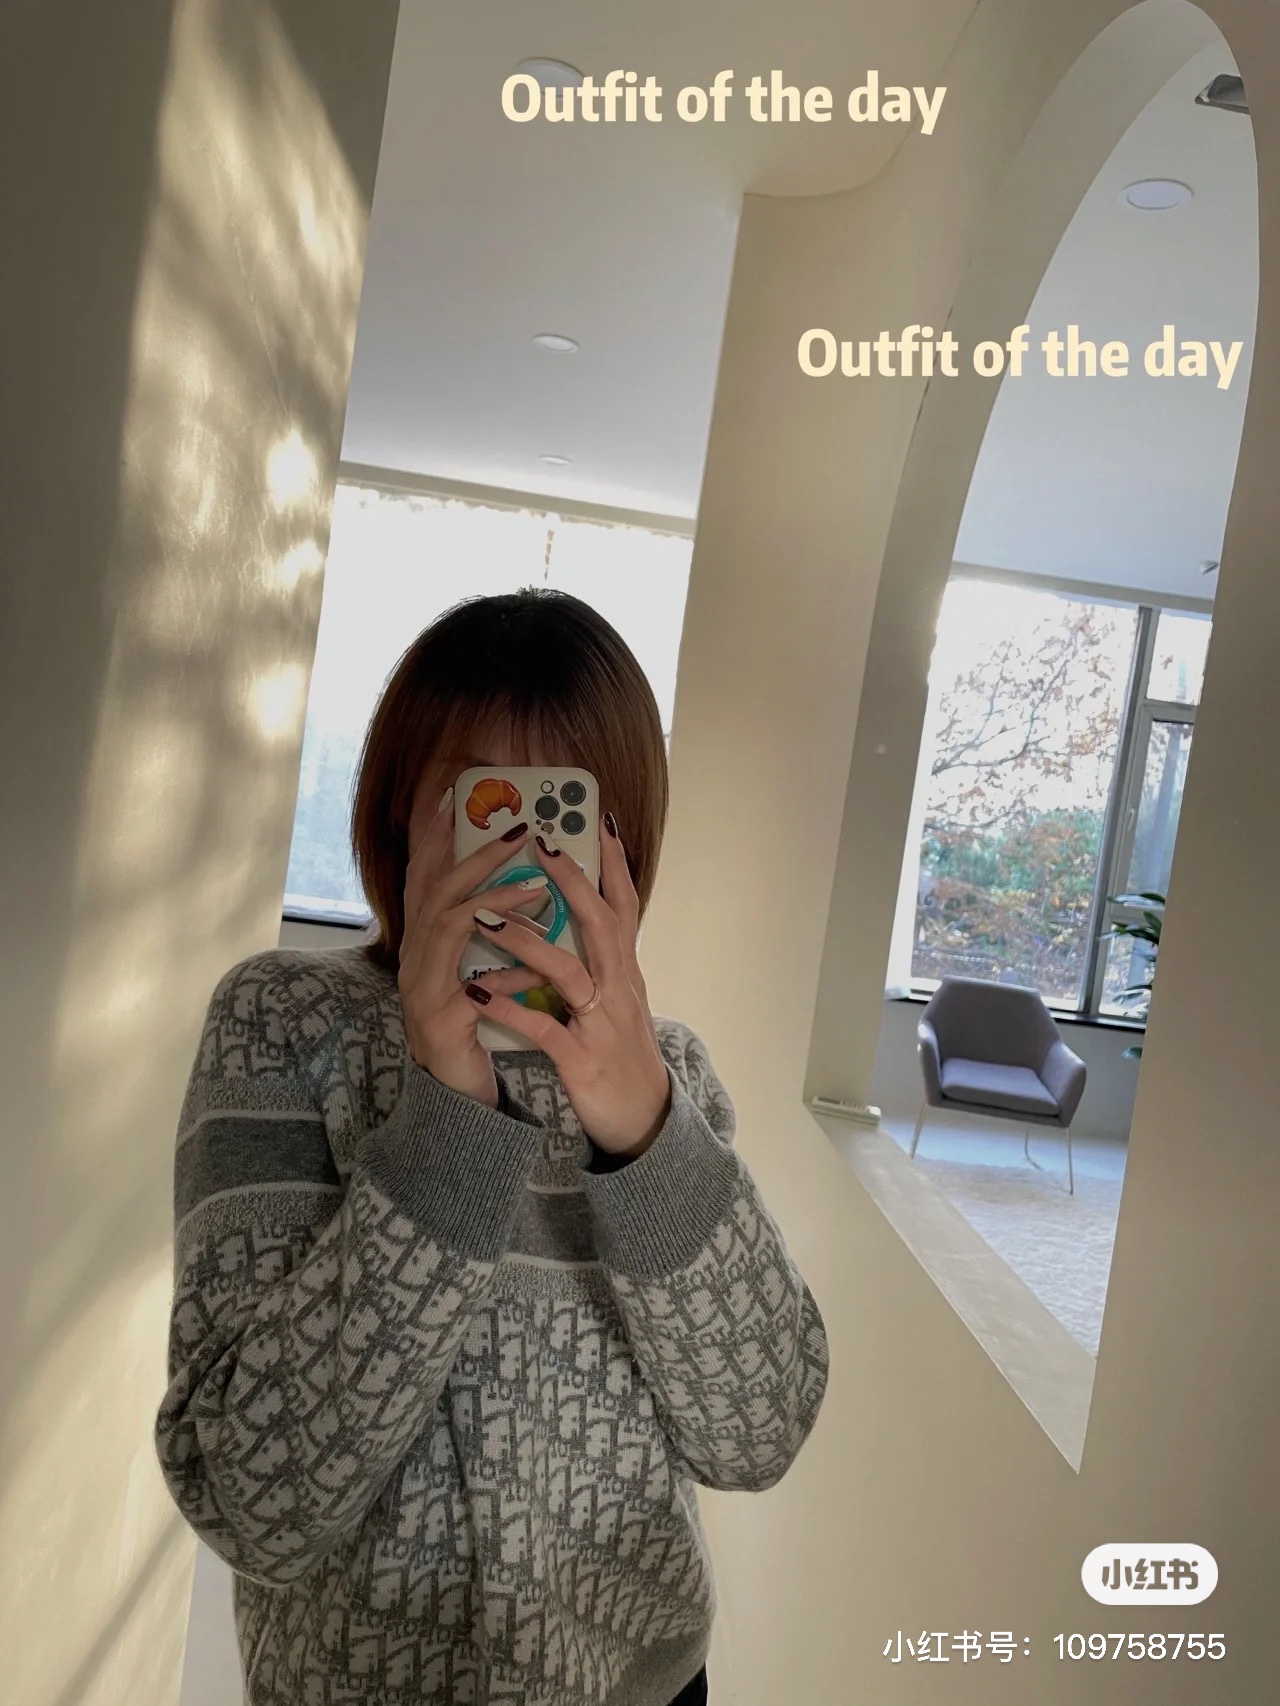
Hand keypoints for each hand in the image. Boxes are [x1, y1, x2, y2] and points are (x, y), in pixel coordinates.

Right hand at [398, 789, 545, 1106]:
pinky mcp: (438, 1016)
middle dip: (473, 850)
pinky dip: (501, 961)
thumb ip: (497, 934)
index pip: (427, 876)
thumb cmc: (478, 1025)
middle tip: (518, 825)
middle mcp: (414, 956)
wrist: (460, 1091)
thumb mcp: (487, 969)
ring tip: (535, 880)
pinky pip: (468, 978)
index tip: (458, 796)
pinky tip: (533, 957)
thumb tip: (531, 892)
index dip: (439, 834)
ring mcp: (421, 985)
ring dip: (491, 894)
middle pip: (434, 887)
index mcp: (426, 941)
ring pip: (446, 922)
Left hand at [462, 818, 671, 1156]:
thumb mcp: (620, 998)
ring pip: (570, 973)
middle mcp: (619, 988)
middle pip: (602, 924)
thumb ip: (602, 959)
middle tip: (541, 841)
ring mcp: (602, 1024)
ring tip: (483, 916)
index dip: (615, 863)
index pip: (624, 906)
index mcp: (624, 971)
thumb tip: (585, 917)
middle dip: (573, 881)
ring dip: (528, 943)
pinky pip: (545, 1031)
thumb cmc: (623, 1054)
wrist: (646, 1119)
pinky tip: (476, 995)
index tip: (600, 820)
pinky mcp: (583, 1059)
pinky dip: (511, 1011)